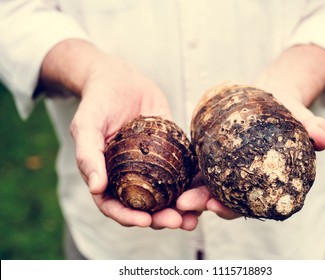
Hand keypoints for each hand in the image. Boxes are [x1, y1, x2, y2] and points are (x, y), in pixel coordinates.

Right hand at [40, 39, 199, 228]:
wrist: (120, 79)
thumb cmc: (98, 102)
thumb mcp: (87, 125)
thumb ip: (89, 155)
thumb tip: (96, 188)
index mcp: (107, 175)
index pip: (115, 205)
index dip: (128, 217)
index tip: (144, 221)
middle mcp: (130, 175)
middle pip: (145, 206)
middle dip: (161, 218)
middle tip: (178, 222)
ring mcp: (152, 165)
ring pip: (166, 194)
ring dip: (180, 208)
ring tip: (195, 216)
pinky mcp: (170, 151)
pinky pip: (182, 170)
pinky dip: (192, 183)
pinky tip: (205, 189)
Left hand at [179, 44, 324, 219]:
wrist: (270, 97)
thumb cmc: (286, 109)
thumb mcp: (299, 114)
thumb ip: (311, 126)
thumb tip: (322, 138)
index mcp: (260, 183)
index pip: (245, 204)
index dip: (231, 209)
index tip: (217, 206)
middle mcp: (240, 181)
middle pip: (219, 199)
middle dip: (201, 204)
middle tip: (183, 203)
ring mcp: (223, 169)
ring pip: (202, 187)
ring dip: (186, 193)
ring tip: (170, 194)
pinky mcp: (211, 154)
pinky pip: (194, 166)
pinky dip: (182, 172)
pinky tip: (168, 171)